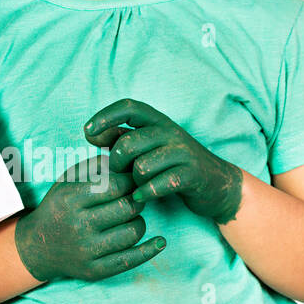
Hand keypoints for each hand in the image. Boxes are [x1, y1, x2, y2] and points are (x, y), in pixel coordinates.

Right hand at [13, 155, 165, 283]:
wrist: (37, 247)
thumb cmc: (58, 207)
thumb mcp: (67, 181)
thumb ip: (93, 166)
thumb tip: (124, 157)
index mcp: (69, 198)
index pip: (115, 185)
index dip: (131, 181)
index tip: (133, 181)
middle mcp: (77, 224)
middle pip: (126, 208)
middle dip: (137, 200)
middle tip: (136, 198)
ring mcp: (86, 250)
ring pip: (132, 232)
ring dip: (139, 222)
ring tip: (132, 217)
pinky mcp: (94, 270)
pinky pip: (130, 260)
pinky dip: (150, 249)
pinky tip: (160, 241)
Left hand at [85, 99, 242, 225]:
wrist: (217, 184)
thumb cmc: (171, 164)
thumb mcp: (147, 146)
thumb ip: (120, 137)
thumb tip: (90, 134)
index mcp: (157, 120)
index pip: (128, 107)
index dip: (105, 116)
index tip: (87, 132)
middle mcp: (170, 131)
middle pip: (128, 143)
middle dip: (117, 163)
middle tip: (121, 174)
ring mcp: (183, 152)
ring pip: (141, 166)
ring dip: (134, 181)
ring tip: (137, 185)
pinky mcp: (192, 174)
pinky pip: (158, 184)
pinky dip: (146, 193)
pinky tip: (143, 196)